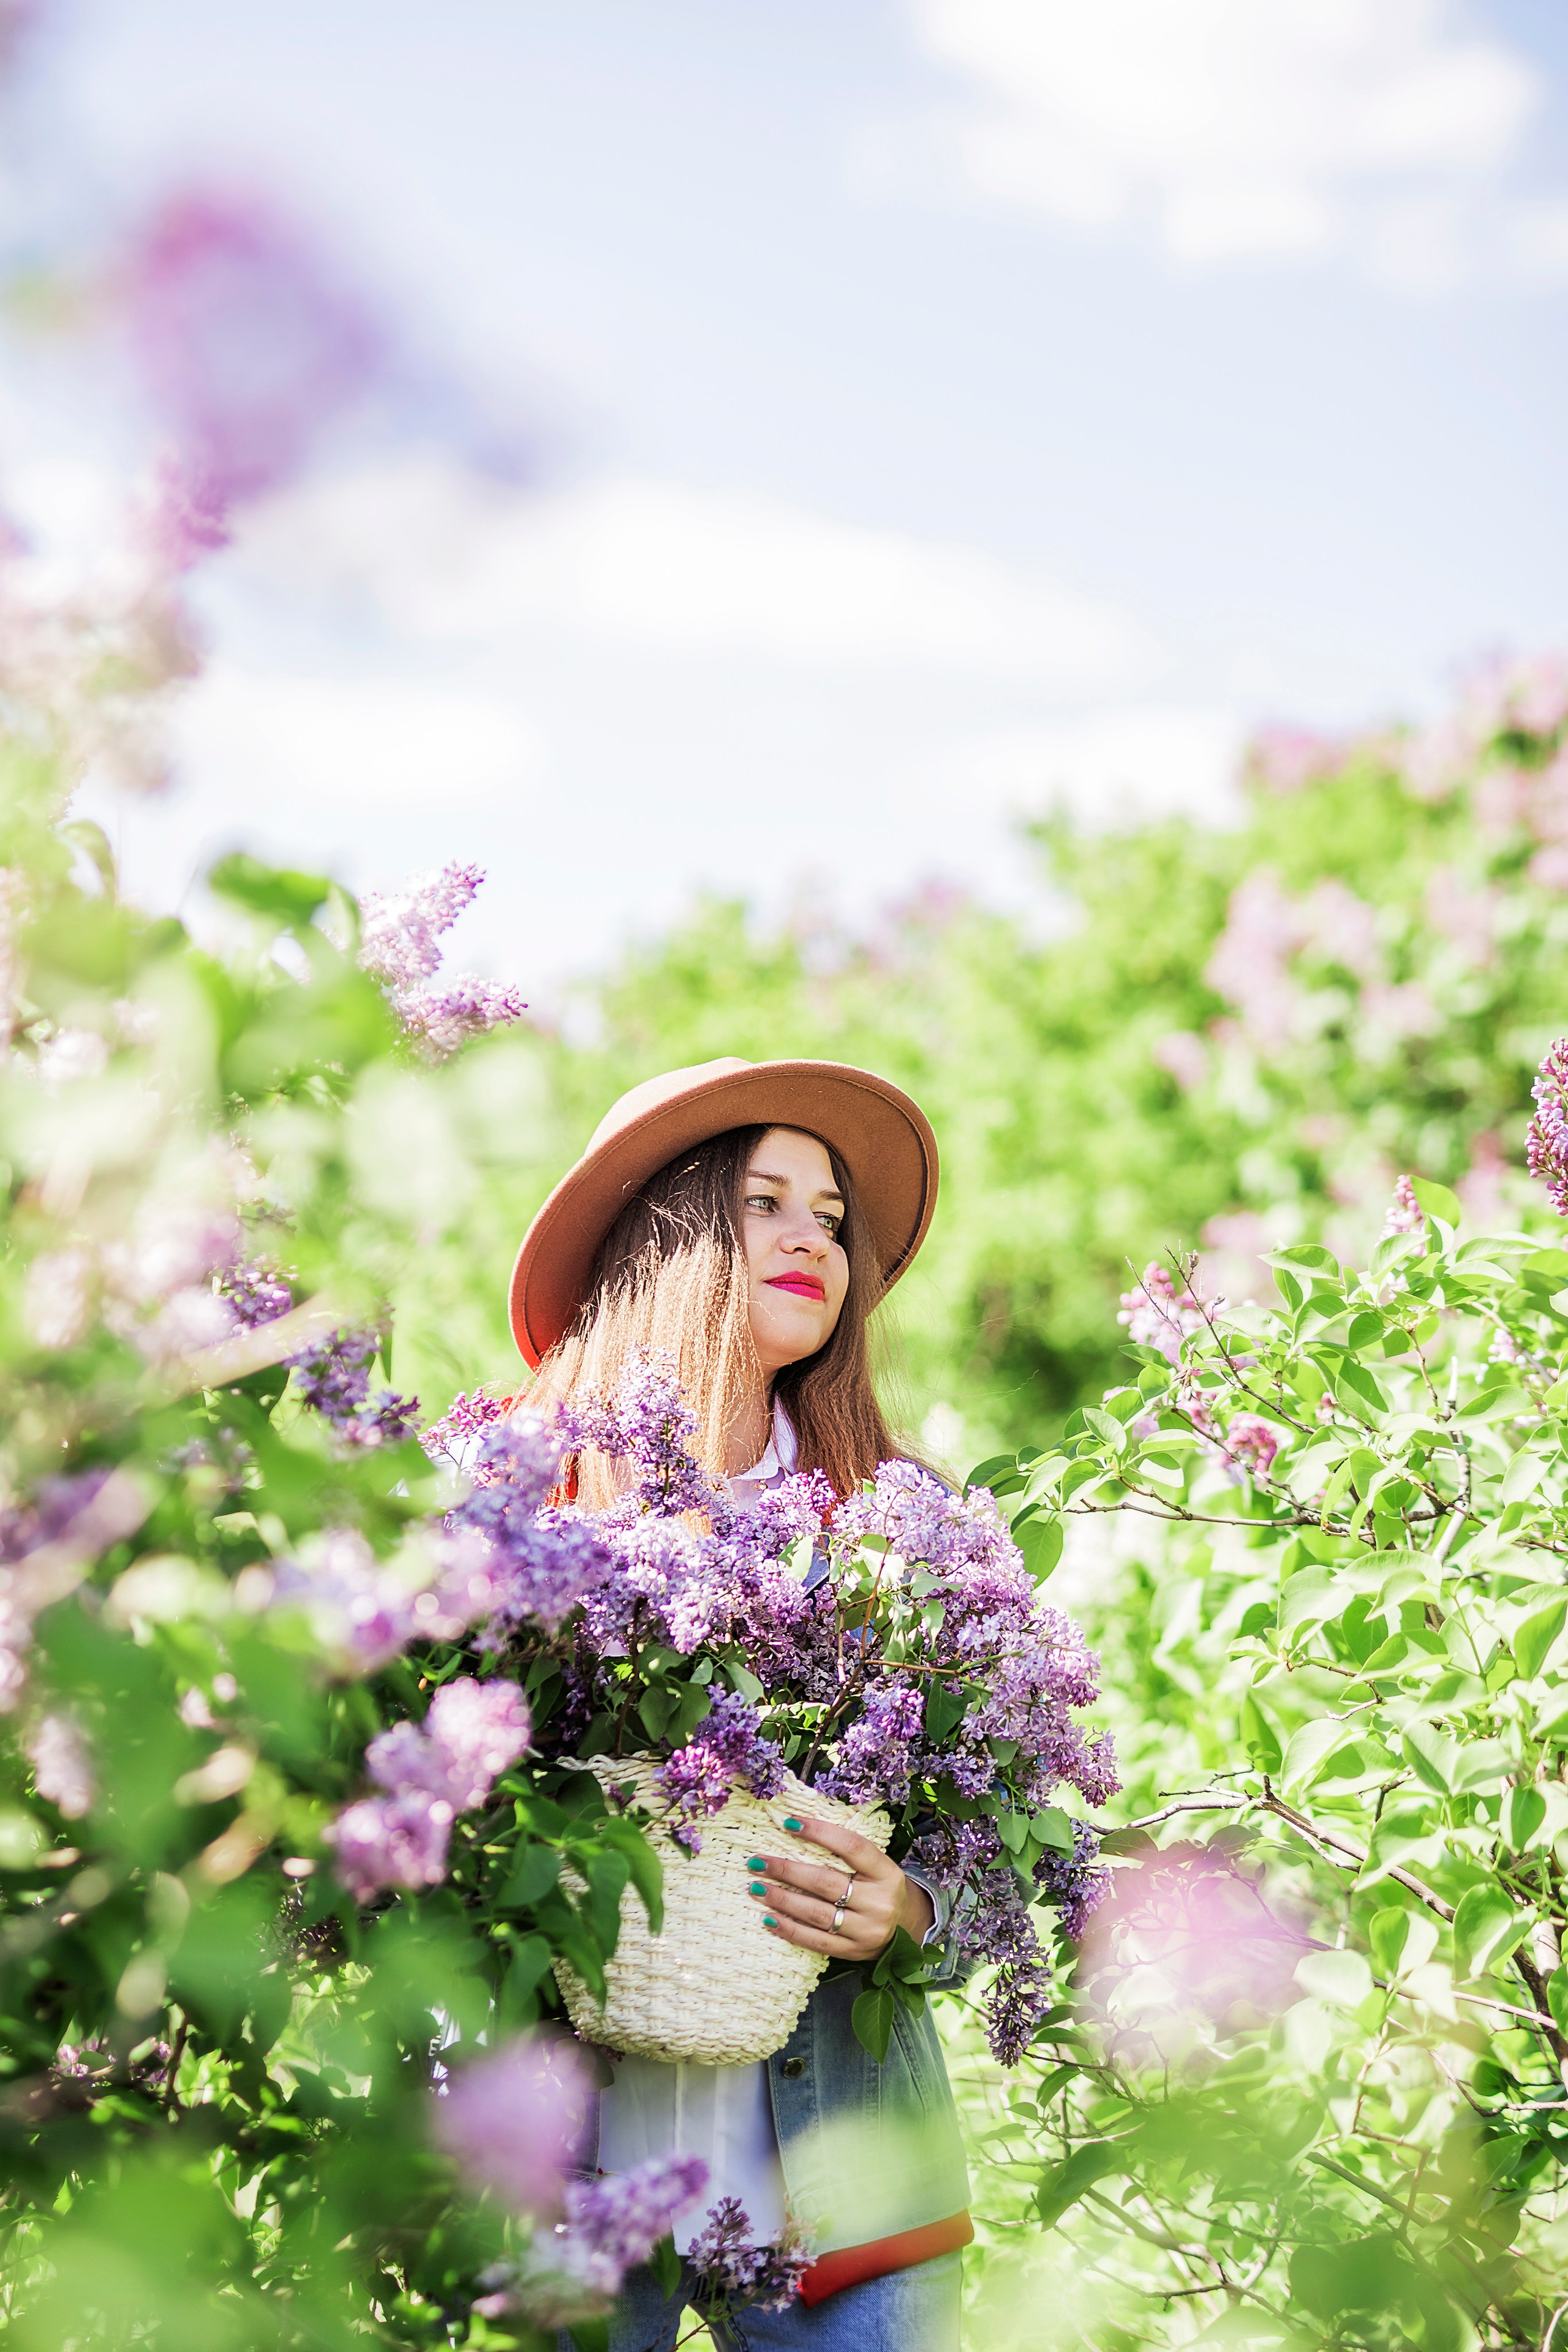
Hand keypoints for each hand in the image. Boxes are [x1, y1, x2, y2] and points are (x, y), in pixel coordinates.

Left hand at [744, 1814, 933, 1965]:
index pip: (851, 1847)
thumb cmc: (878, 1888)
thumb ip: (846, 1852)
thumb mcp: (874, 1867)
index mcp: (887, 1873)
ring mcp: (866, 1930)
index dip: (819, 1832)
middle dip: (787, 1871)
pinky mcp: (853, 1952)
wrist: (903, 1928)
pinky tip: (769, 1919)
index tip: (788, 1823)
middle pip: (825, 1882)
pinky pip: (815, 1941)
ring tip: (756, 1888)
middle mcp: (879, 1902)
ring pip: (816, 1913)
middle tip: (757, 1862)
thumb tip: (796, 1827)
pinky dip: (789, 1929)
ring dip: (782, 1900)